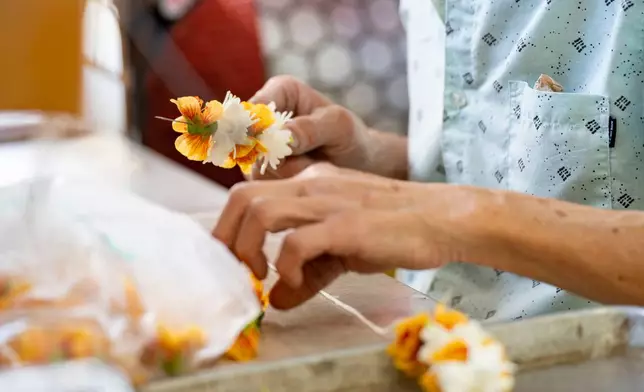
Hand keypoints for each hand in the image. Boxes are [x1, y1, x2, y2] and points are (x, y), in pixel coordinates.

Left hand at [213, 163, 477, 309]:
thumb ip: (307, 273)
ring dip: (249, 249)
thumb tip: (275, 301)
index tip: (231, 262)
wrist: (441, 218)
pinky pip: (296, 240)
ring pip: (261, 210)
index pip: (249, 194)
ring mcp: (328, 201)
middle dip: (226, 238)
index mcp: (308, 185)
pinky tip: (296, 280)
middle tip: (237, 272)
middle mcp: (311, 185)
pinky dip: (285, 264)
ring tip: (262, 276)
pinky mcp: (346, 224)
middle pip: (243, 197)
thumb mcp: (341, 251)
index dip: (229, 229)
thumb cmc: (393, 230)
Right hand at [249, 76, 406, 180]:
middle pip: (249, 140)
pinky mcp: (259, 171)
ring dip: (283, 176)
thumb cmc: (350, 137)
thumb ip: (311, 128)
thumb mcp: (339, 127)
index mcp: (280, 91)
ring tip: (312, 172)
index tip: (283, 149)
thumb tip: (282, 136)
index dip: (261, 130)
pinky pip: (260, 184)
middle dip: (277, 158)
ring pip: (253, 165)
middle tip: (308, 165)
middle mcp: (263, 117)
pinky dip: (282, 188)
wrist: (357, 166)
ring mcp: (257, 146)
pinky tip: (303, 182)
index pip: (255, 107)